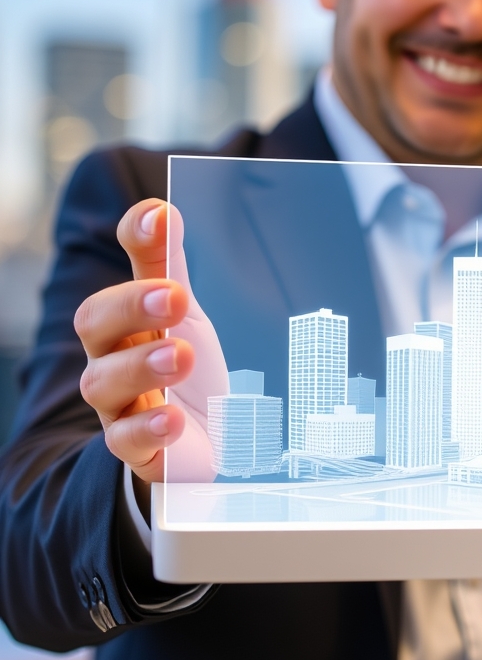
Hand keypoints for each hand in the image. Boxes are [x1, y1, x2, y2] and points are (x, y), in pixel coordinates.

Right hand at [75, 199, 227, 507]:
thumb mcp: (184, 315)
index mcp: (124, 320)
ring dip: (142, 365)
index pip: (115, 270)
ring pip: (102, 383)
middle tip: (176, 298)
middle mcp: (112, 359)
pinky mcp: (139, 451)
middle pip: (94, 325)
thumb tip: (159, 207)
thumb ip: (168, 265)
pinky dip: (148, 429)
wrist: (209, 442)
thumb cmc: (188, 370)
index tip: (158, 218)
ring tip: (182, 355)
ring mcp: (121, 406)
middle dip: (131, 306)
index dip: (133, 245)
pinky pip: (125, 442)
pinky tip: (174, 418)